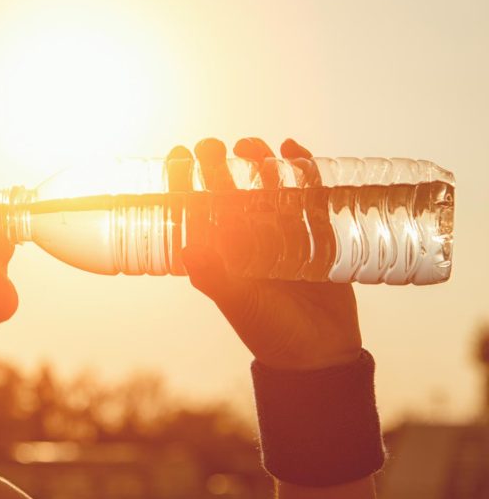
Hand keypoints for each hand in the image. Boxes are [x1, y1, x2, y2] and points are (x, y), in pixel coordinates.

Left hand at [169, 137, 362, 370]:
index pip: (195, 209)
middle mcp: (246, 240)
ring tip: (250, 145)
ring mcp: (281, 234)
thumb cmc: (270, 331)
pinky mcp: (315, 233)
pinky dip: (303, 170)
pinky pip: (307, 195)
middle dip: (218, 165)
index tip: (178, 155)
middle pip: (229, 191)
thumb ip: (214, 275)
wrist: (319, 353)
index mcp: (220, 253)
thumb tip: (187, 246)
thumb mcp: (238, 302)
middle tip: (212, 145)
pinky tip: (294, 149)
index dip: (183, 181)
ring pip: (266, 187)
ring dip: (258, 162)